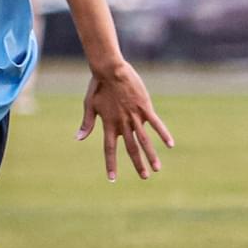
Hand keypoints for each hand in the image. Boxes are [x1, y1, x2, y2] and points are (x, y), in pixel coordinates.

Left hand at [77, 60, 174, 180]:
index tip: (112, 178)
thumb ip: (87, 124)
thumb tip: (78, 139)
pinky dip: (163, 134)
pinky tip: (170, 144)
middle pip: (131, 148)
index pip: (109, 149)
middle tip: (144, 177)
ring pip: (144, 140)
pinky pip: (156, 123)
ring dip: (151, 155)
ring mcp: (135, 116)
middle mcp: (122, 123)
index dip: (111, 164)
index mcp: (109, 124)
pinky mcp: (145, 107)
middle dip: (138, 164)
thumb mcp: (89, 105)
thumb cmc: (98, 86)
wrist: (110, 69)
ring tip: (157, 169)